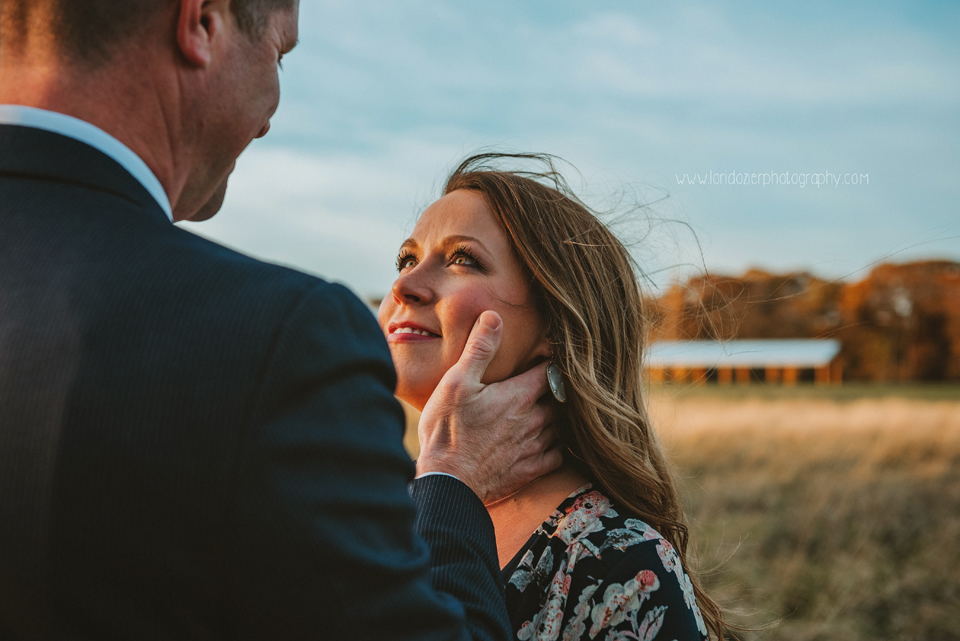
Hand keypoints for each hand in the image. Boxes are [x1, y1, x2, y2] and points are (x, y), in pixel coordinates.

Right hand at [417, 311, 562, 502]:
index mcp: (520, 395)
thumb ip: (480, 348)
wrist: (448, 483)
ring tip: (546, 408)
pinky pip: (558, 454)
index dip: (549, 361)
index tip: (546, 356)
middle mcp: (535, 419)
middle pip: (559, 398)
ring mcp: (536, 446)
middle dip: (554, 389)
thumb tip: (493, 316)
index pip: (550, 370)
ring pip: (561, 425)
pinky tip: (545, 440)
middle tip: (546, 382)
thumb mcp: (457, 382)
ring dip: (556, 416)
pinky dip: (556, 445)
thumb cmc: (448, 431)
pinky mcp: (532, 470)